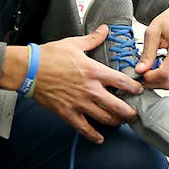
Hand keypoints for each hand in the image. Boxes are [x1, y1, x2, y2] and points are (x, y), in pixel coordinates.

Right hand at [29, 30, 143, 142]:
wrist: (29, 69)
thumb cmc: (50, 56)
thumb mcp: (74, 44)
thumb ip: (93, 39)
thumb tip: (104, 30)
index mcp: (94, 71)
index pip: (122, 81)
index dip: (134, 88)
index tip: (139, 90)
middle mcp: (90, 89)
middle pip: (118, 106)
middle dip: (130, 112)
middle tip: (134, 114)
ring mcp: (79, 103)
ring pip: (104, 118)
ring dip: (115, 122)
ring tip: (120, 122)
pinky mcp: (68, 113)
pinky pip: (84, 128)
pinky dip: (94, 135)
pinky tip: (100, 138)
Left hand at [136, 0, 168, 93]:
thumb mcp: (153, 32)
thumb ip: (147, 53)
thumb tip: (140, 70)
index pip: (164, 74)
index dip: (150, 78)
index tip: (141, 74)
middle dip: (153, 83)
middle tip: (143, 75)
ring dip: (161, 85)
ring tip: (152, 75)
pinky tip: (161, 73)